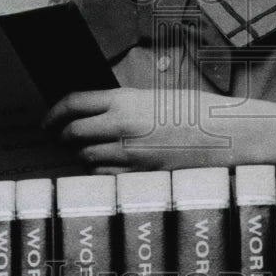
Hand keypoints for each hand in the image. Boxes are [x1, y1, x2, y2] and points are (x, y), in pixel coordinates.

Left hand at [43, 88, 233, 172]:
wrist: (227, 135)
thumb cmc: (196, 112)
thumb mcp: (154, 98)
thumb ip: (122, 106)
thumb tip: (94, 115)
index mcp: (124, 100)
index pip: (73, 104)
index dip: (53, 113)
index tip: (48, 121)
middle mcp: (122, 126)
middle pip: (72, 133)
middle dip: (61, 136)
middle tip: (59, 138)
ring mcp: (130, 154)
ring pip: (86, 157)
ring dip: (81, 155)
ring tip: (88, 150)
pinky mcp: (140, 176)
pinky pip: (106, 176)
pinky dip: (100, 171)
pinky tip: (109, 165)